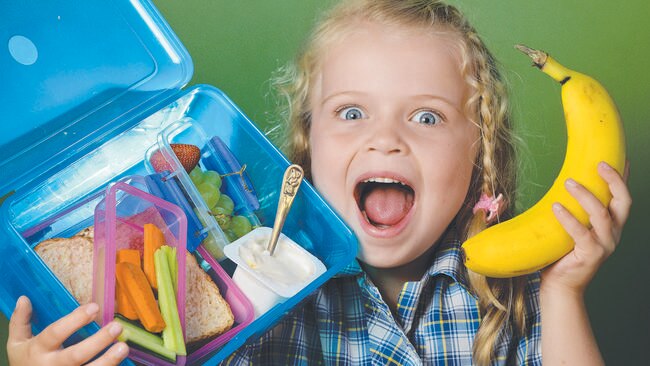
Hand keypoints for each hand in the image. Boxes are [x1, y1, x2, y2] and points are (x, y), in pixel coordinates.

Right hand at [7, 296, 128, 365]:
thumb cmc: (26, 362)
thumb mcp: (17, 343)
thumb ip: (20, 322)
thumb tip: (24, 299)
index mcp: (38, 350)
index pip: (55, 333)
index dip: (74, 320)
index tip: (94, 307)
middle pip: (76, 355)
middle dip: (98, 341)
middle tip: (116, 327)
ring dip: (108, 360)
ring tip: (123, 347)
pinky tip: (120, 362)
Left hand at [541, 161, 631, 295]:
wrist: (560, 285)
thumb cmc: (563, 253)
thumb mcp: (573, 227)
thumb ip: (575, 209)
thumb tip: (563, 182)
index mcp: (612, 225)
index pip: (623, 197)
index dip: (624, 177)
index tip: (619, 156)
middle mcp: (613, 234)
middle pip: (624, 202)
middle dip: (615, 180)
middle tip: (599, 164)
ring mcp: (605, 245)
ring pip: (601, 214)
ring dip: (586, 195)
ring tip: (568, 182)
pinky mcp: (590, 255)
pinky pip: (581, 233)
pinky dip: (568, 218)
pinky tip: (556, 207)